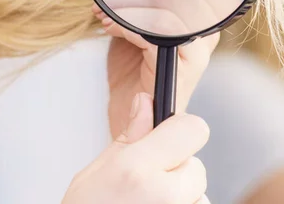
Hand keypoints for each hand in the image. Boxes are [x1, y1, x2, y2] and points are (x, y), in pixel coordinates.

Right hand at [62, 93, 210, 203]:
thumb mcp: (96, 172)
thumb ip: (129, 136)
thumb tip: (146, 102)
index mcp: (137, 170)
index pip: (193, 129)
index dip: (179, 128)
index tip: (166, 135)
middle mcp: (165, 194)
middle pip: (196, 164)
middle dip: (175, 168)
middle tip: (144, 181)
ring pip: (199, 192)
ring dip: (180, 195)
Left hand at [92, 0, 239, 137]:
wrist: (130, 113)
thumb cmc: (130, 68)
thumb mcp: (132, 21)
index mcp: (200, 11)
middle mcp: (206, 26)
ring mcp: (198, 46)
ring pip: (165, 1)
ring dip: (123, 2)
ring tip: (101, 13)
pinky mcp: (184, 65)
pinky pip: (155, 29)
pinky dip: (124, 23)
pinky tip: (108, 28)